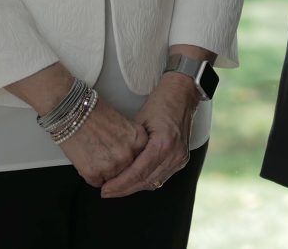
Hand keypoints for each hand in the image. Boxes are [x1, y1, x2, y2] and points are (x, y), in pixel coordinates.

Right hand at [5, 62, 147, 187]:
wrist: (71, 111)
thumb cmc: (95, 113)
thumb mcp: (124, 124)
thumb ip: (131, 141)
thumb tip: (133, 157)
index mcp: (138, 140)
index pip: (140, 160)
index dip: (129, 158)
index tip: (120, 154)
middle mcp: (128, 154)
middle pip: (127, 171)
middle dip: (117, 166)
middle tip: (105, 153)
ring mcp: (111, 165)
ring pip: (112, 179)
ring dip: (104, 171)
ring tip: (95, 154)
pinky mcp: (93, 173)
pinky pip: (96, 182)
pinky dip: (91, 174)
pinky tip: (87, 159)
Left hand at [99, 73, 199, 197]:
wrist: (182, 94)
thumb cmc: (160, 103)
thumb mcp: (139, 122)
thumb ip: (129, 146)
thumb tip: (111, 165)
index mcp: (163, 144)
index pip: (138, 173)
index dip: (120, 184)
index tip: (105, 190)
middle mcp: (175, 154)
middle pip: (146, 181)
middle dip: (124, 189)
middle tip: (107, 192)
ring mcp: (181, 158)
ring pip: (154, 182)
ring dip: (135, 187)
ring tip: (117, 189)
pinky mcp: (182, 158)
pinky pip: (162, 177)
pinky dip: (147, 181)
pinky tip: (134, 182)